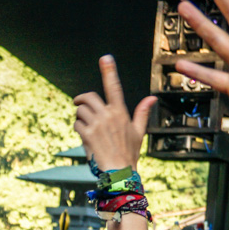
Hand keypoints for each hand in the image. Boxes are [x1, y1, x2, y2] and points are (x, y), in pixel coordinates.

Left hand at [73, 55, 154, 170]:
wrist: (119, 171)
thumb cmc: (129, 152)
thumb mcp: (139, 131)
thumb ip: (142, 112)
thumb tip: (152, 98)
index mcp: (120, 112)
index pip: (114, 87)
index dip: (109, 71)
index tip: (105, 58)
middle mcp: (108, 115)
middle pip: (88, 97)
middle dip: (81, 98)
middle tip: (78, 102)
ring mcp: (97, 124)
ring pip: (81, 110)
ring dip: (79, 115)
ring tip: (85, 124)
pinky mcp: (87, 134)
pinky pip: (77, 123)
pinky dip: (78, 127)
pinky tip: (84, 135)